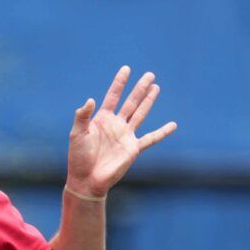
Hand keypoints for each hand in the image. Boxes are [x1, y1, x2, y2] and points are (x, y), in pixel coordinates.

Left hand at [65, 67, 175, 200]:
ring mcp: (126, 136)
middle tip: (150, 75)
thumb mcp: (77, 134)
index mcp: (102, 119)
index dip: (119, 83)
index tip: (126, 69)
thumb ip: (82, 116)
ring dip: (148, 101)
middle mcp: (116, 125)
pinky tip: (173, 125)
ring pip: (140, 114)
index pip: (113, 96)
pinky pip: (151, 139)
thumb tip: (90, 100)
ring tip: (156, 87)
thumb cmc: (78, 158)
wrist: (87, 180)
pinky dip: (162, 132)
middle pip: (131, 102)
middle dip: (140, 88)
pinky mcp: (133, 149)